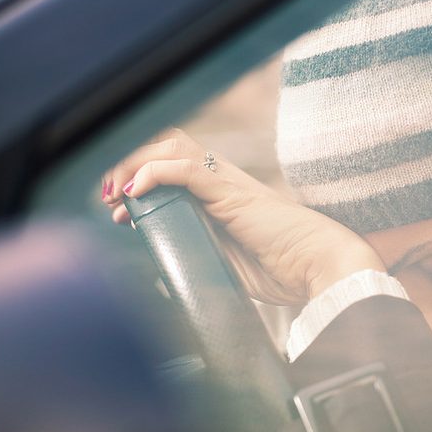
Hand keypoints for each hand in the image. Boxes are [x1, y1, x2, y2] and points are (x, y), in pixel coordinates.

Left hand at [102, 128, 384, 305]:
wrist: (323, 267)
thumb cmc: (287, 271)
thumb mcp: (231, 270)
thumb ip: (201, 266)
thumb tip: (160, 283)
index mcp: (223, 198)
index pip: (173, 167)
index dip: (139, 178)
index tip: (119, 211)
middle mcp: (223, 183)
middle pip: (166, 148)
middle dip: (129, 166)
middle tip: (108, 200)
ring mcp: (228, 184)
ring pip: (171, 149)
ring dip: (135, 166)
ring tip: (116, 195)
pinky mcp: (232, 192)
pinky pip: (187, 169)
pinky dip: (155, 173)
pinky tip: (135, 192)